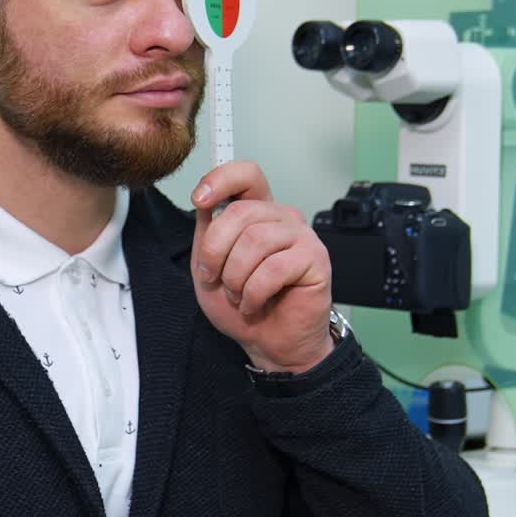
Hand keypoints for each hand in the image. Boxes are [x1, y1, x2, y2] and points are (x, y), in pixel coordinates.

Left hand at [190, 162, 333, 373]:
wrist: (267, 342)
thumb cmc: (242, 303)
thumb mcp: (209, 264)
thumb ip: (208, 231)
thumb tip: (205, 201)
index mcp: (257, 212)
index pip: (246, 174)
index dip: (220, 180)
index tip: (199, 200)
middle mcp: (281, 218)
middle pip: (241, 212)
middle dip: (216, 251)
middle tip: (214, 277)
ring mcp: (301, 236)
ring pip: (255, 241)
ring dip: (235, 277)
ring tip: (237, 295)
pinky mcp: (316, 259)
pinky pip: (274, 268)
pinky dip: (254, 293)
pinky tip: (253, 304)